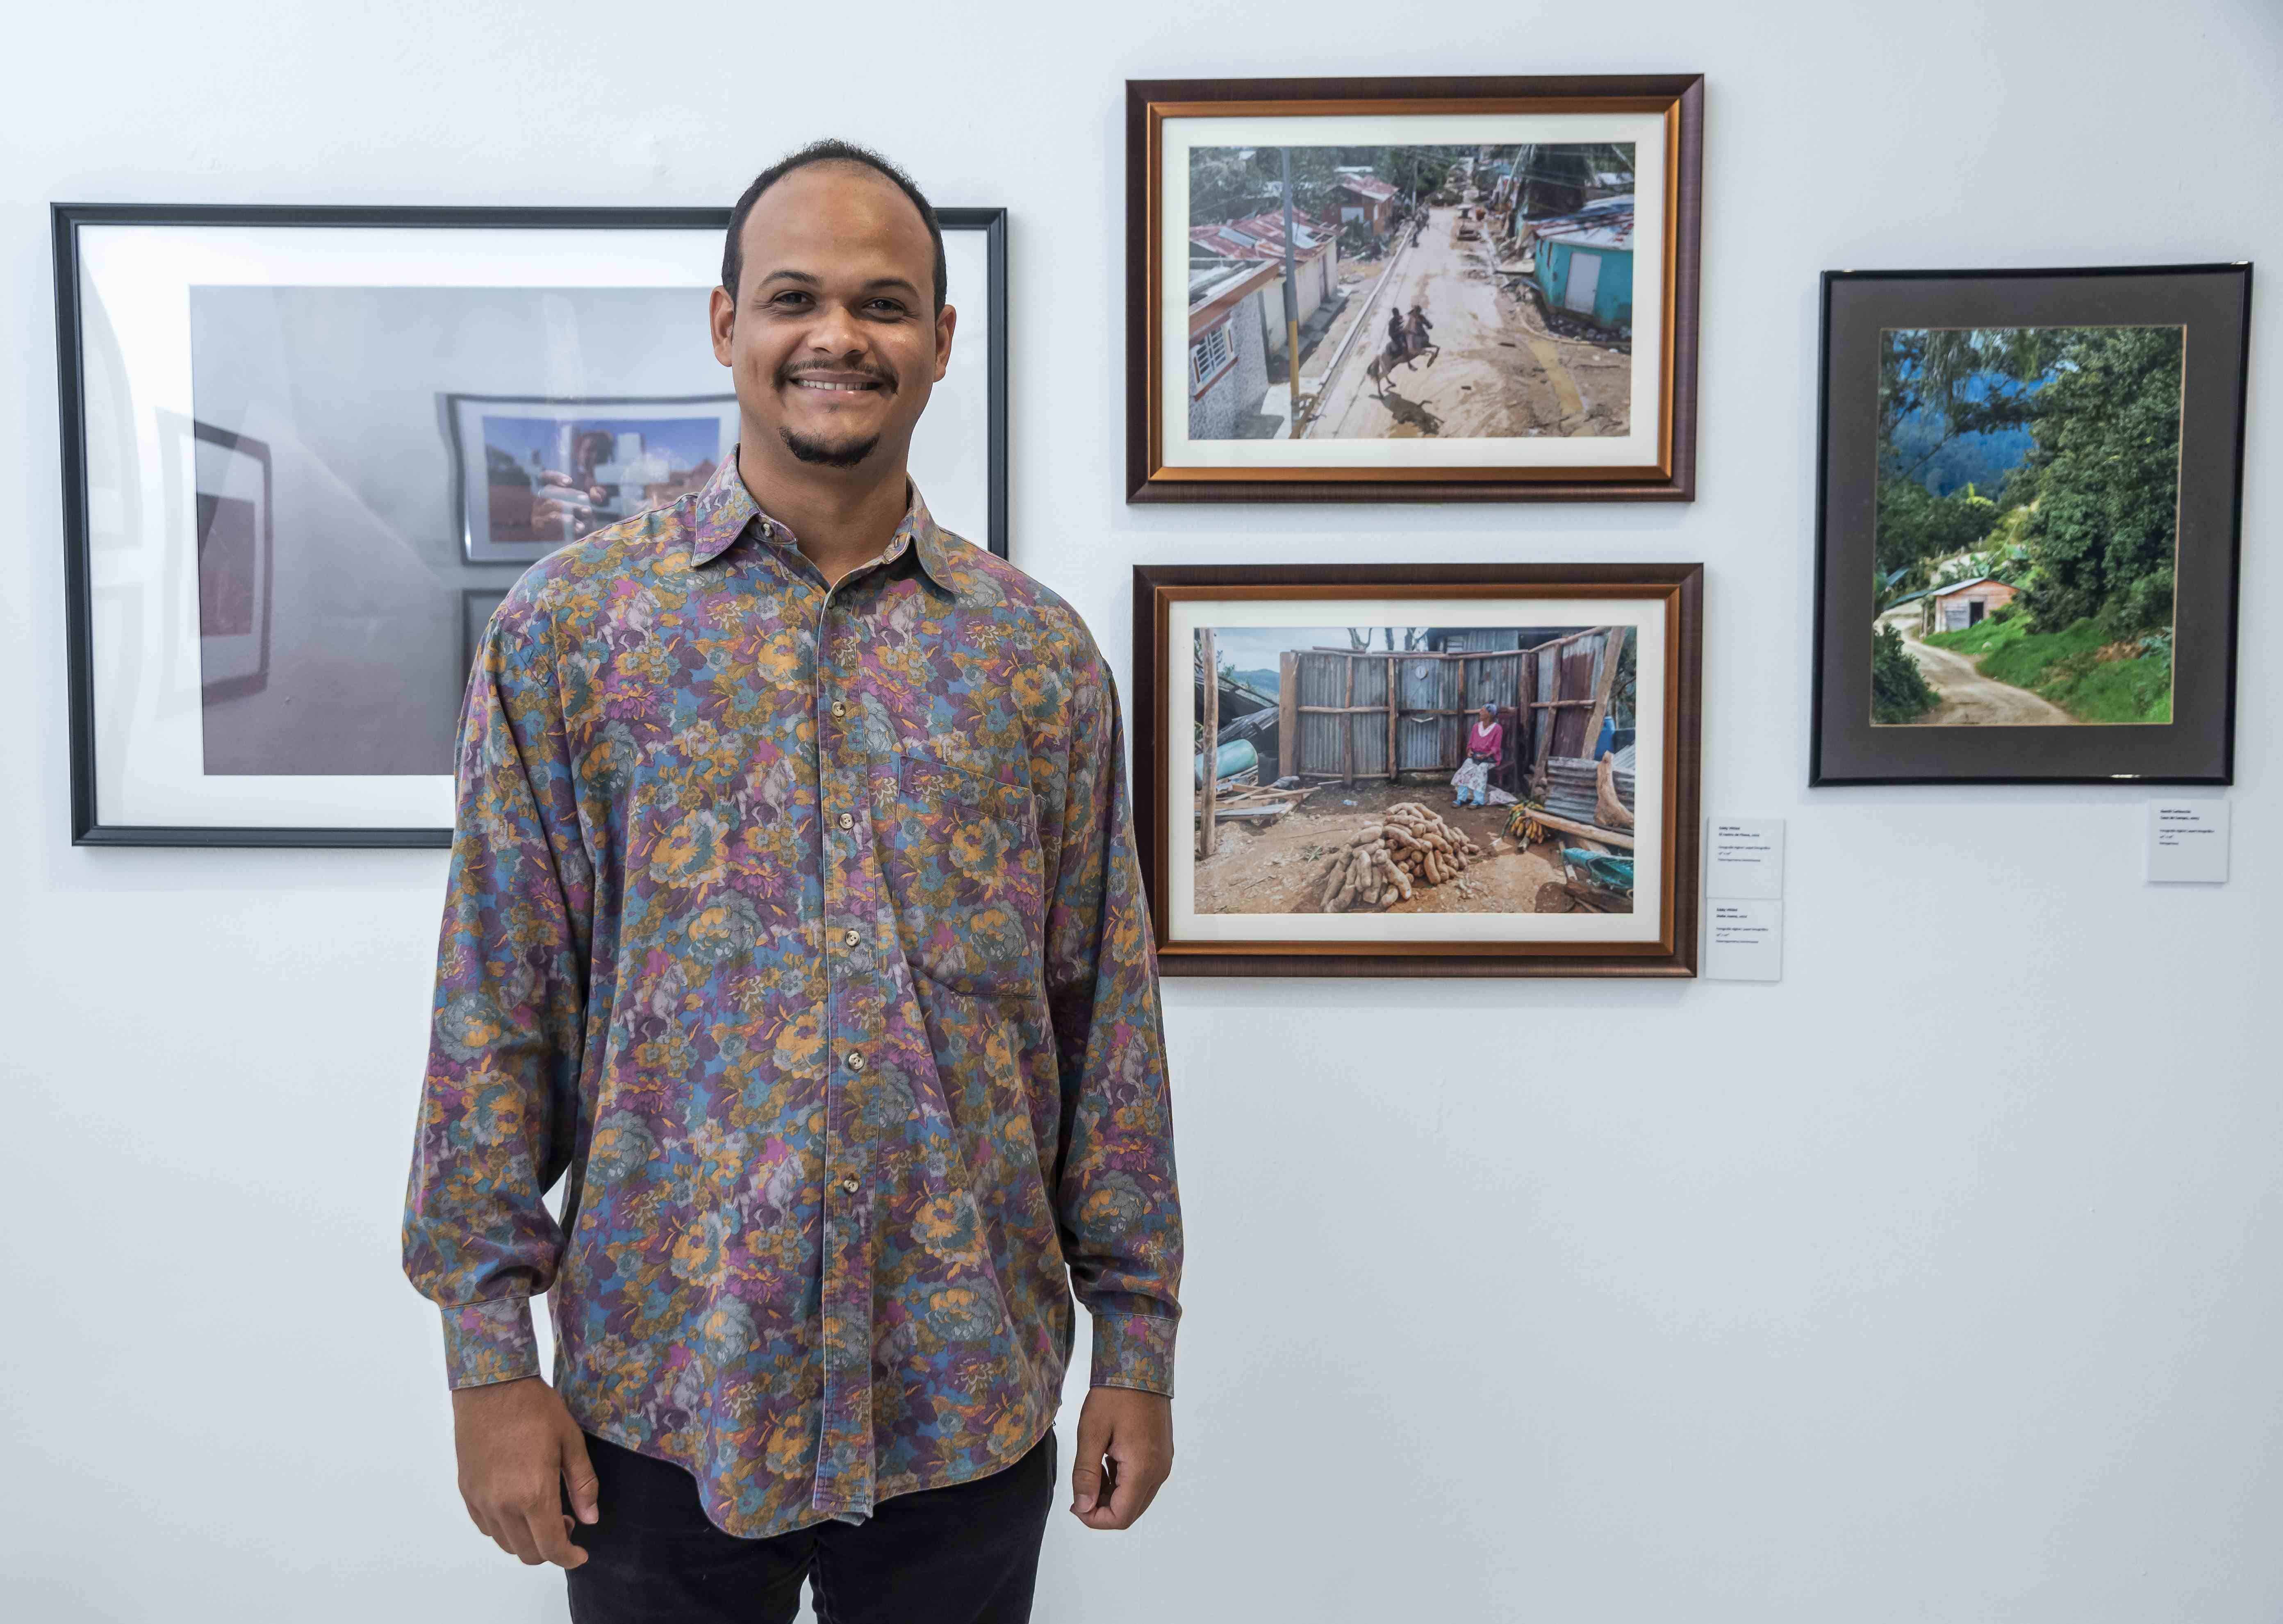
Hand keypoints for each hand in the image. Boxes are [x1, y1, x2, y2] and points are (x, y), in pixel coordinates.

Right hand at [451, 1376, 597, 1567]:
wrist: (491, 1386)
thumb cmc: (535, 1408)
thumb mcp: (570, 1441)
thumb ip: (582, 1484)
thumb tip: (590, 1519)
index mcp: (533, 1493)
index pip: (551, 1547)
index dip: (569, 1558)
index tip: (580, 1555)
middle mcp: (503, 1504)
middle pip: (527, 1552)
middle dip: (551, 1549)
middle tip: (566, 1521)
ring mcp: (481, 1499)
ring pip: (505, 1543)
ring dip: (527, 1539)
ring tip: (543, 1510)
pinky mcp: (467, 1491)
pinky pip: (486, 1526)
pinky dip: (505, 1527)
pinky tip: (518, 1504)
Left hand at [1069, 1387, 1172, 1530]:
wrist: (1140, 1365)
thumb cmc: (1114, 1395)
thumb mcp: (1091, 1433)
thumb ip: (1086, 1475)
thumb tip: (1083, 1508)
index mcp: (1143, 1469)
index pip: (1121, 1517)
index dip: (1094, 1519)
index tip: (1075, 1505)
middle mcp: (1159, 1471)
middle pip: (1130, 1511)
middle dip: (1102, 1509)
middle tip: (1080, 1490)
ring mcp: (1163, 1463)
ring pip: (1137, 1498)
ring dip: (1112, 1495)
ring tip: (1091, 1471)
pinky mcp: (1162, 1454)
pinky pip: (1143, 1481)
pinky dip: (1122, 1482)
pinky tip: (1106, 1463)